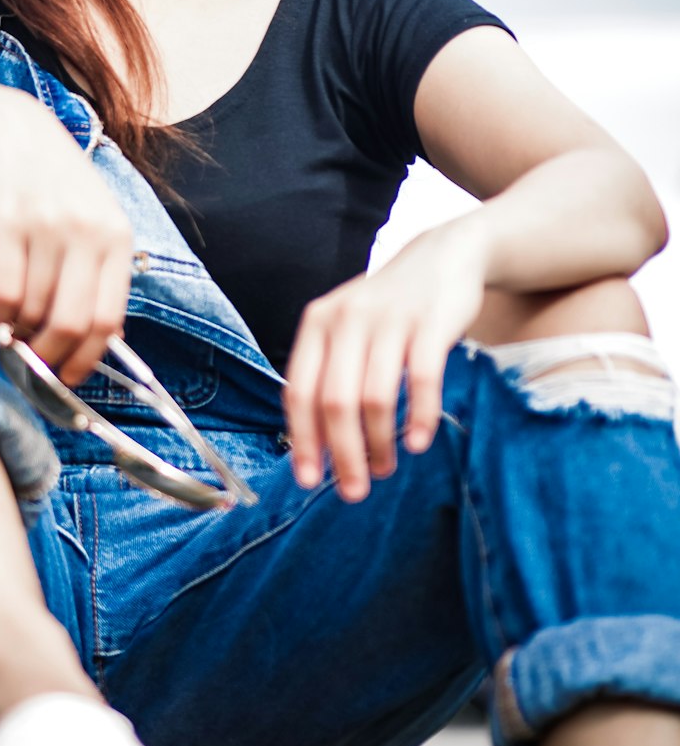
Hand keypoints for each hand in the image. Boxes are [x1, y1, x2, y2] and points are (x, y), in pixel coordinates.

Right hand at [0, 92, 133, 387]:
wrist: (14, 129)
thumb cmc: (57, 185)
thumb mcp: (96, 220)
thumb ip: (102, 273)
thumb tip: (99, 341)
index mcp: (117, 238)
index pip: (108, 320)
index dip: (87, 359)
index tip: (68, 376)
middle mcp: (87, 233)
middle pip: (71, 324)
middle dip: (49, 356)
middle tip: (34, 363)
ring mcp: (47, 227)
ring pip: (33, 311)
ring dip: (18, 334)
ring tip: (12, 332)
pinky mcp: (7, 223)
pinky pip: (3, 292)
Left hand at [282, 218, 489, 500]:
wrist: (445, 255)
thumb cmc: (390, 307)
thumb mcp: (348, 327)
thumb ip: (330, 373)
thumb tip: (317, 444)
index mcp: (318, 322)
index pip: (300, 392)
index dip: (303, 440)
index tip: (309, 480)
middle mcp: (347, 318)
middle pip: (335, 402)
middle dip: (342, 455)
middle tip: (353, 490)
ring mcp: (389, 319)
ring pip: (375, 398)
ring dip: (379, 444)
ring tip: (385, 467)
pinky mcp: (430, 323)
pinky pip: (422, 380)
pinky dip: (419, 418)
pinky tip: (419, 442)